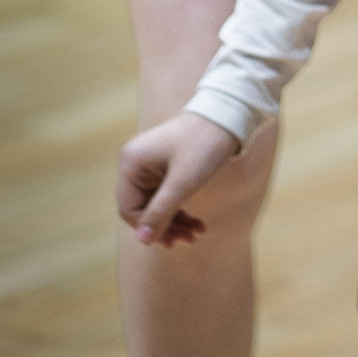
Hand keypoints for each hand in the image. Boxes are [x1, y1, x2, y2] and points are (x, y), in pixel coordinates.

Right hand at [117, 111, 240, 246]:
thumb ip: (161, 212)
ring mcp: (150, 164)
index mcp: (131, 163)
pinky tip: (196, 223)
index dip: (149, 228)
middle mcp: (135, 163)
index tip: (172, 240)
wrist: (228, 116)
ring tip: (197, 233)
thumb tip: (142, 240)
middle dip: (166, 226)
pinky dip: (179, 210)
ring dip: (175, 221)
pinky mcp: (165, 166)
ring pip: (156, 205)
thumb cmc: (204, 145)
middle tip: (189, 240)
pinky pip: (166, 196)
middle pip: (143, 209)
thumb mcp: (183, 182)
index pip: (129, 209)